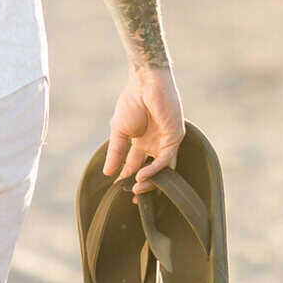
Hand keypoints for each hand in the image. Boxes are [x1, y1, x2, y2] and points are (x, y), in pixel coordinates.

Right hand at [104, 66, 184, 193]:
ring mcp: (166, 141)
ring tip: (136, 189)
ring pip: (162, 169)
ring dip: (150, 182)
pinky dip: (155, 170)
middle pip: (152, 171)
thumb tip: (107, 173)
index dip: (127, 178)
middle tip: (133, 198)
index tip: (119, 189)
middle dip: (143, 186)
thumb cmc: (131, 102)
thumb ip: (116, 153)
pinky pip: (166, 159)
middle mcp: (155, 144)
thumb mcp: (119, 132)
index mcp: (141, 142)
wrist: (145, 84)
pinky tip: (142, 176)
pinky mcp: (175, 137)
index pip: (135, 165)